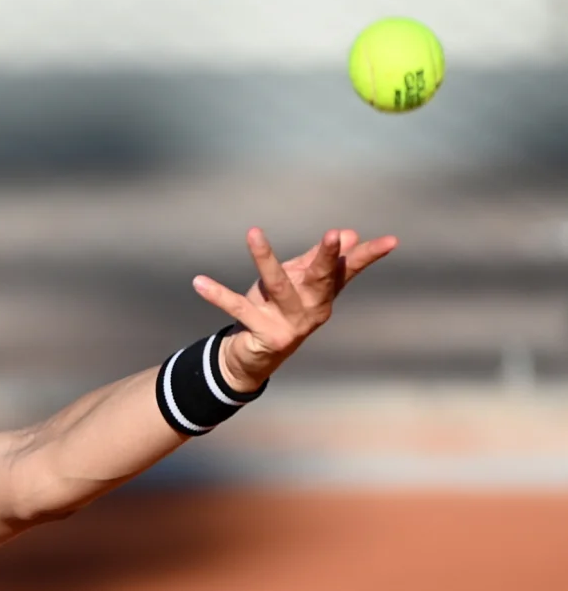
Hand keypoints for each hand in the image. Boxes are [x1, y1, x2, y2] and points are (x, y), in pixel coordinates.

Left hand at [192, 228, 398, 391]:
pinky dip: (217, 295)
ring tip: (252, 232)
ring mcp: (288, 324)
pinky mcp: (263, 334)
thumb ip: (319, 261)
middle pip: (320, 279)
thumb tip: (350, 234)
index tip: (392, 240)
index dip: (367, 256)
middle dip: (326, 257)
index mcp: (322, 295)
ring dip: (264, 259)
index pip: (348, 271)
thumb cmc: (277, 311)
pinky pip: (237, 308)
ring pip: (277, 286)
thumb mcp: (298, 283)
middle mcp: (311, 310)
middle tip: (334, 234)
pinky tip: (199, 281)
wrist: (253, 357)